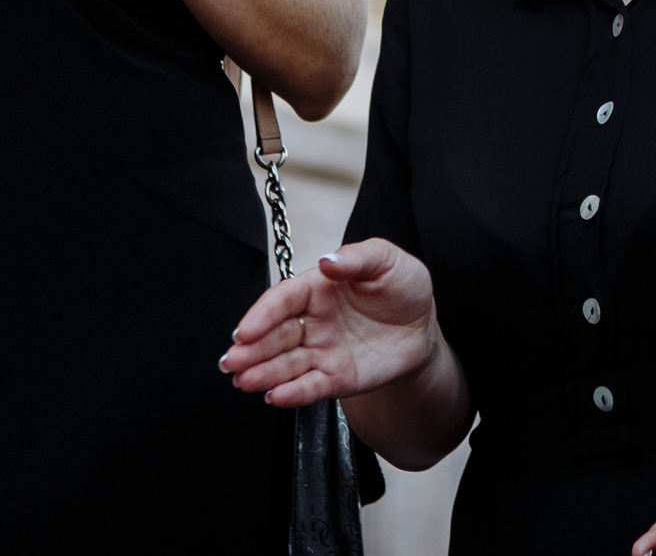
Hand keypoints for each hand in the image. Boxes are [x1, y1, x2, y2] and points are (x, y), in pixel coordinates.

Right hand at [219, 238, 442, 406]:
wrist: (423, 323)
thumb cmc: (401, 285)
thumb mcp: (386, 260)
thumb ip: (357, 258)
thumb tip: (327, 261)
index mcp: (317, 288)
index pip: (282, 301)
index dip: (261, 315)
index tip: (244, 331)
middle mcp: (313, 322)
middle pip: (276, 336)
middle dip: (252, 349)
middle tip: (232, 361)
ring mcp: (322, 351)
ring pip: (287, 364)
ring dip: (264, 373)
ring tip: (245, 382)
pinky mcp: (336, 377)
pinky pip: (311, 386)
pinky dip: (293, 393)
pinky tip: (276, 396)